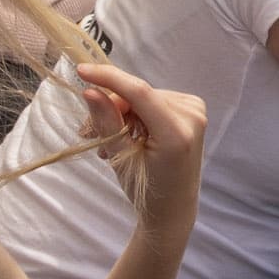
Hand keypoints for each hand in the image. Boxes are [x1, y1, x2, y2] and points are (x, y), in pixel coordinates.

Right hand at [74, 63, 206, 216]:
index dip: (110, 78)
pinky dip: (138, 114)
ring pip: (143, 97)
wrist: (174, 208)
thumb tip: (90, 91)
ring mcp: (196, 110)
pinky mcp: (193, 109)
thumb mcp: (121, 159)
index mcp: (176, 133)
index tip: (82, 71)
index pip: (140, 92)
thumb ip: (107, 122)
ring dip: (122, 114)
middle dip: (111, 109)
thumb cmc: (147, 190)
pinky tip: (129, 136)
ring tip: (110, 145)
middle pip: (138, 95)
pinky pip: (154, 100)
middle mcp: (192, 116)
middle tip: (92, 136)